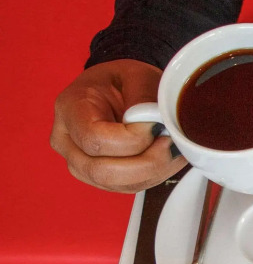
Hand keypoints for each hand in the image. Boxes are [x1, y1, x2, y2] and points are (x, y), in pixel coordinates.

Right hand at [51, 59, 184, 191]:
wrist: (118, 92)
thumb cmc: (124, 82)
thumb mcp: (137, 76)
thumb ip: (144, 99)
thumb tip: (157, 125)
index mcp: (69, 109)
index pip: (96, 140)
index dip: (133, 139)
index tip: (156, 126)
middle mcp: (67, 141)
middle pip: (103, 171)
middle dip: (146, 162)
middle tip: (170, 143)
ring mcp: (80, 164)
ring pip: (119, 184)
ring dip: (155, 171)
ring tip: (174, 149)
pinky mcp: (100, 178)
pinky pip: (130, 187)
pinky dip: (155, 176)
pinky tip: (168, 159)